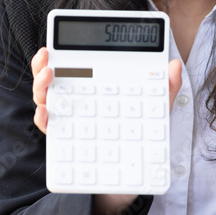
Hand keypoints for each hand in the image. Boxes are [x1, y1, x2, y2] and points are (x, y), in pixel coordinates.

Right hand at [30, 47, 183, 133]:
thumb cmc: (141, 130)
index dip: (55, 55)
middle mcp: (75, 100)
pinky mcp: (67, 140)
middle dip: (41, 66)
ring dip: (40, 87)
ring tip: (48, 78)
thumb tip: (174, 65)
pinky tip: (47, 114)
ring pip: (45, 100)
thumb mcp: (155, 106)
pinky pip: (50, 128)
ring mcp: (69, 119)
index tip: (51, 47)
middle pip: (49, 79)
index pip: (68, 65)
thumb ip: (165, 86)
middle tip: (47, 58)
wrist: (137, 167)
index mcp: (90, 86)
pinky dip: (43, 119)